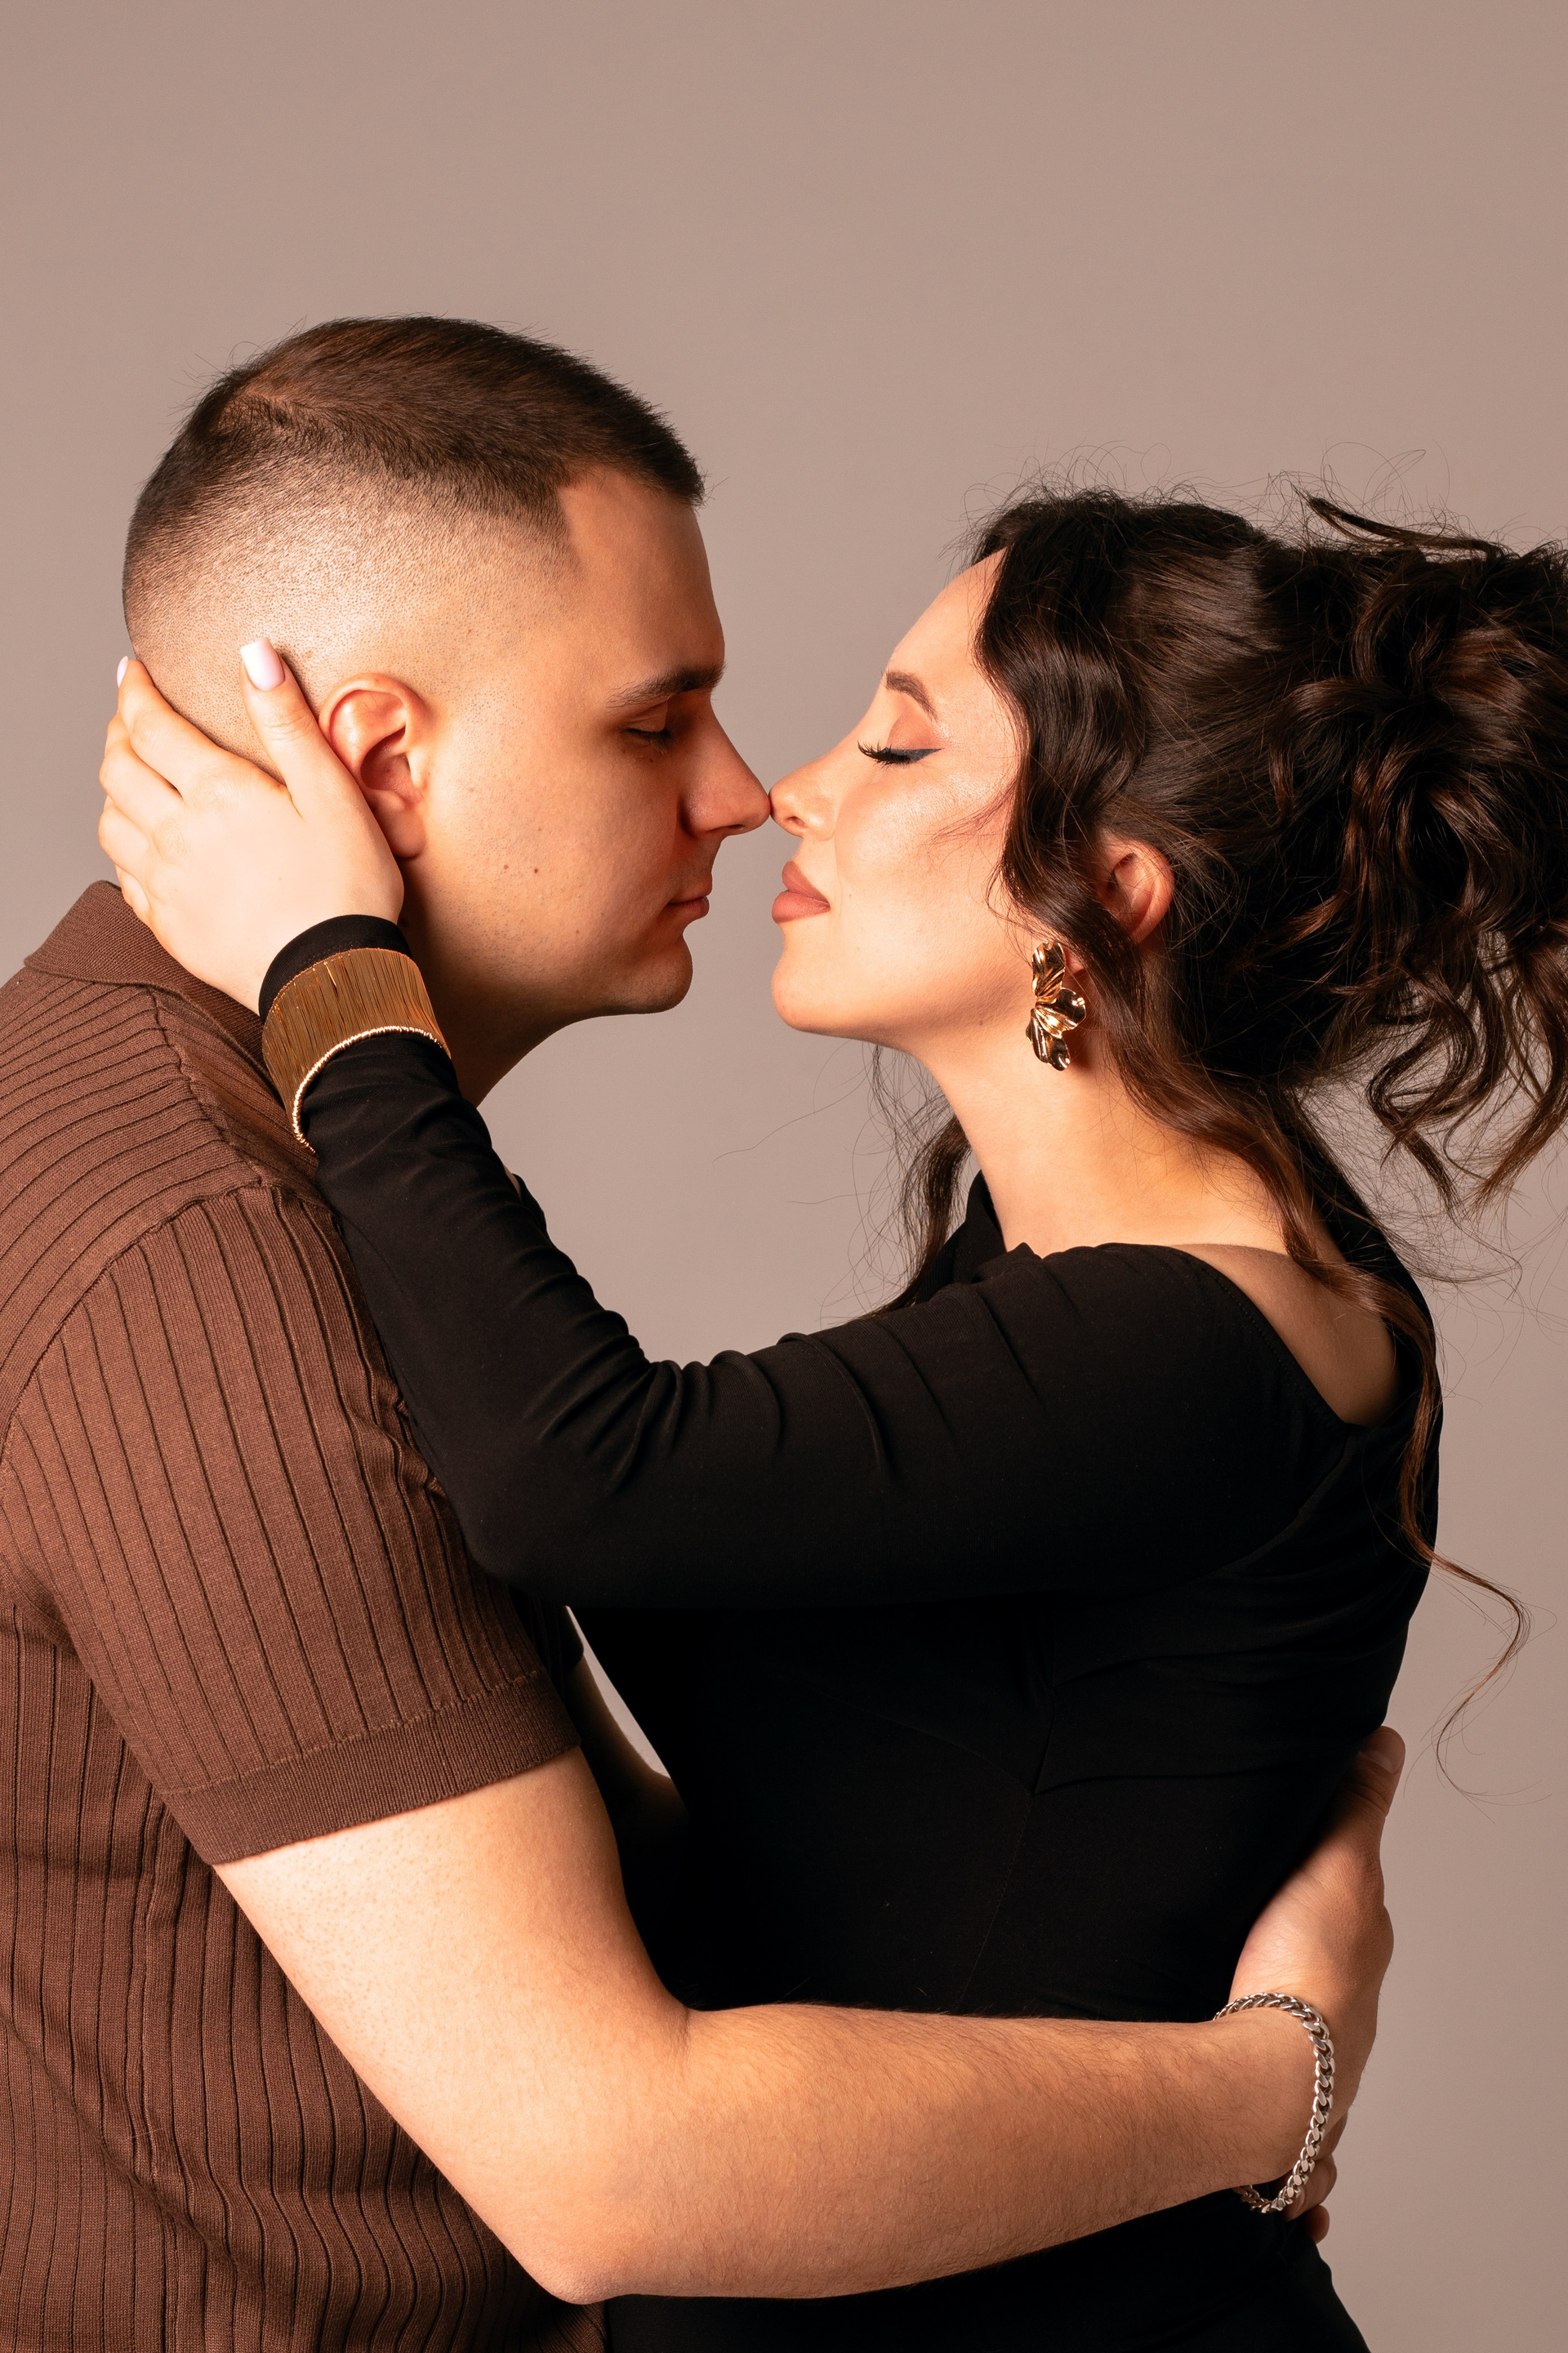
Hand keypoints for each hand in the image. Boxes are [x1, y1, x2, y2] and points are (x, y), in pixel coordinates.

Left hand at [99, 647, 402, 1011]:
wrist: (330, 980)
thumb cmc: (345, 889)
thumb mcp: (334, 794)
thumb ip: (288, 722)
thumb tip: (255, 657)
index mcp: (218, 794)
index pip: (152, 726)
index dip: (136, 692)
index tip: (133, 673)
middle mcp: (178, 834)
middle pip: (119, 769)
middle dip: (118, 732)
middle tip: (131, 717)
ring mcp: (167, 883)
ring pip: (110, 822)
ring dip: (113, 789)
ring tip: (132, 775)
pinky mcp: (168, 925)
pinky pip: (123, 877)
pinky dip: (124, 848)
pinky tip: (143, 843)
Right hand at [1225, 1725, 1403, 2236]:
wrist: (1273, 2073)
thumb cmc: (1301, 1974)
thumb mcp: (1334, 1865)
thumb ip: (1355, 1805)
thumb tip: (1385, 1742)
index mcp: (1360, 1966)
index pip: (1359, 1924)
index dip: (1337, 1903)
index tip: (1312, 1891)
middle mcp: (1351, 2032)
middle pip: (1338, 2005)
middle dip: (1315, 1997)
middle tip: (1272, 1975)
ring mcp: (1322, 2089)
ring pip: (1319, 2085)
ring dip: (1301, 2083)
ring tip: (1264, 2071)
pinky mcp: (1285, 2143)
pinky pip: (1297, 2171)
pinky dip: (1298, 2186)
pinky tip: (1290, 2198)